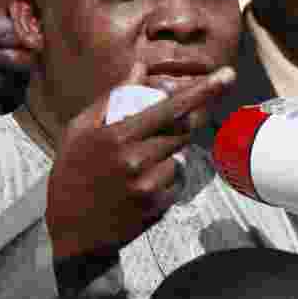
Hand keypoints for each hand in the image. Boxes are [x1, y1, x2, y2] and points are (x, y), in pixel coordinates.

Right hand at [46, 63, 235, 260]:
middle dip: (180, 122)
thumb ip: (112, 97)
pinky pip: (176, 180)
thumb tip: (139, 67)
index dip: (202, 90)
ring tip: (137, 163)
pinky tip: (139, 184)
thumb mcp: (80, 129)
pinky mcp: (158, 206)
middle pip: (183, 129)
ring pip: (181, 154)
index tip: (227, 75)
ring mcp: (149, 185)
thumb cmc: (71, 171)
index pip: (171, 107)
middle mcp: (137, 159)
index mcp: (117, 136)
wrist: (70, 231)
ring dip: (169, 152)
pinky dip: (165, 177)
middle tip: (160, 128)